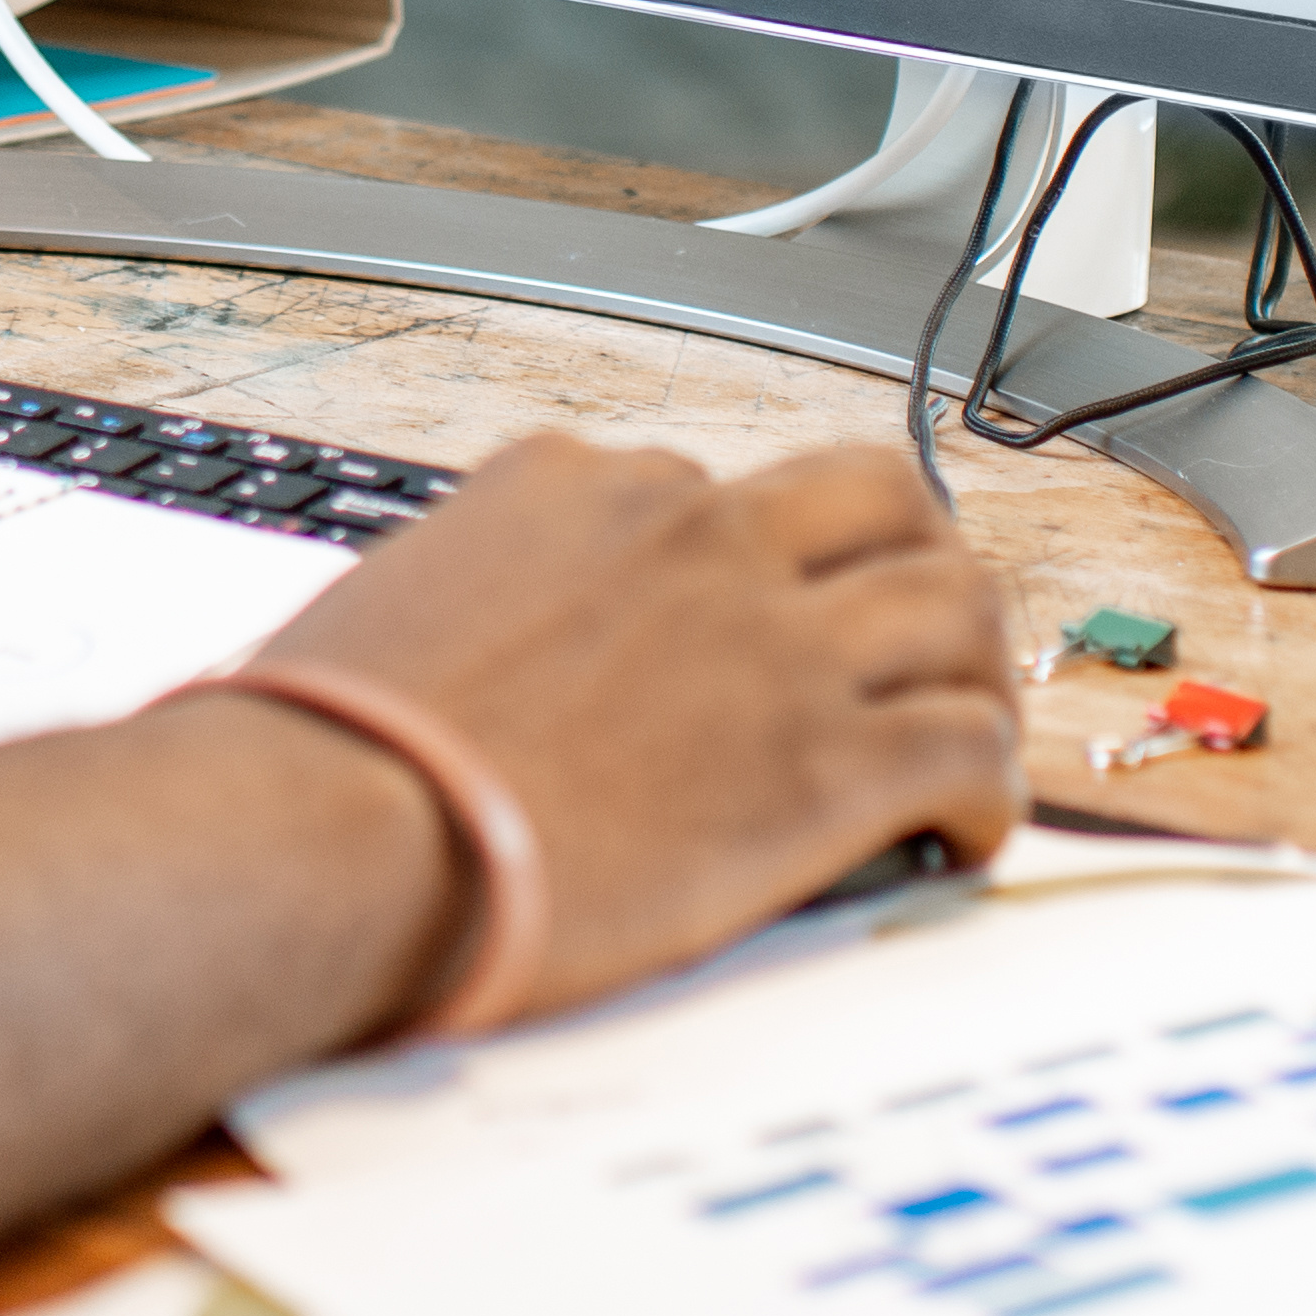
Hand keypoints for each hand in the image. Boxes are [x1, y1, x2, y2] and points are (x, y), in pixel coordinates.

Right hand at [241, 435, 1025, 1016]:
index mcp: (573, 483)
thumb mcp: (394, 608)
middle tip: (918, 631)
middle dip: (917, 556)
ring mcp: (769, 641)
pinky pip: (966, 746)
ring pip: (956, 604)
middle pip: (878, 496)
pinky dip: (990, 786)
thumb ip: (477, 599)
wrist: (335, 830)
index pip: (711, 488)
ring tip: (967, 730)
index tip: (753, 625)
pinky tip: (964, 832)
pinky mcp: (821, 763)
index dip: (750, 564)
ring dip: (977, 667)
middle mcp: (690, 533)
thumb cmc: (324, 746)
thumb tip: (477, 653)